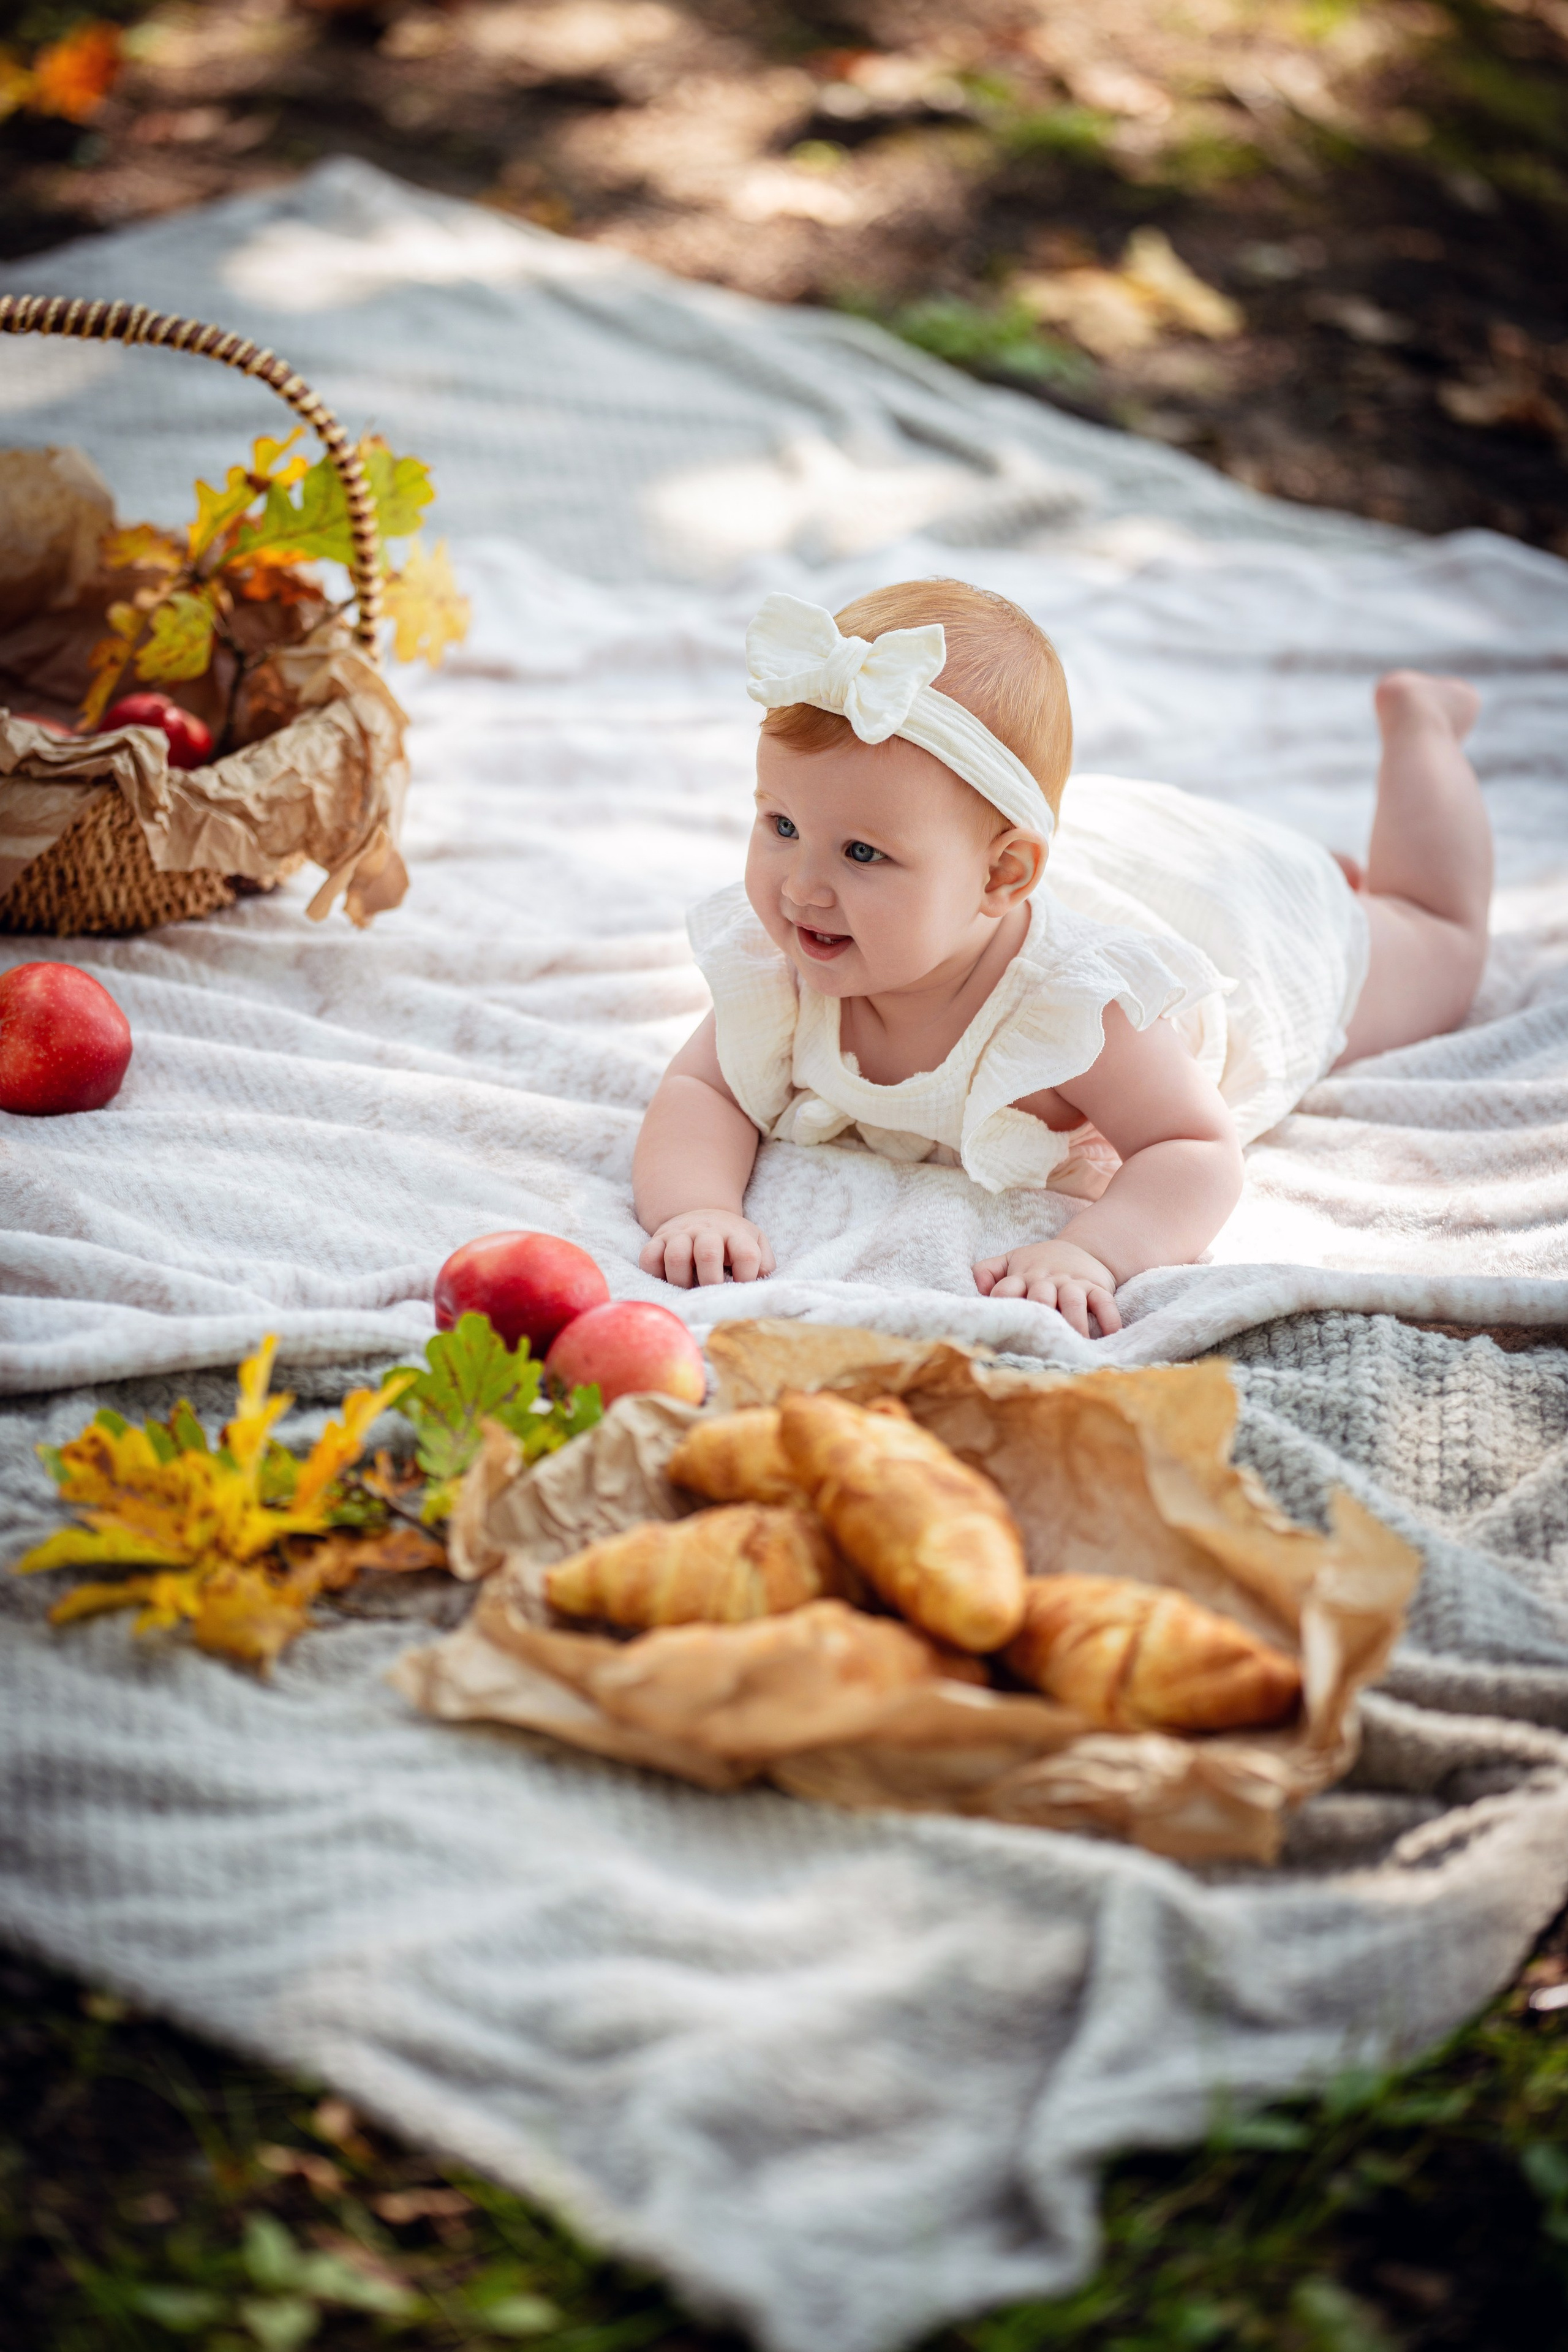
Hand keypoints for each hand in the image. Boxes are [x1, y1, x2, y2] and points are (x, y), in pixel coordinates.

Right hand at [640, 1210, 775, 1287]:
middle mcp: (707, 1231)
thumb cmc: (731, 1241)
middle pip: (708, 1253)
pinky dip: (654, 1273)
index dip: (746, 1277)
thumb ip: (764, 1264)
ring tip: (688, 1288)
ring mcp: (680, 1234)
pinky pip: (649, 1257)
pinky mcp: (658, 1239)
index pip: (746, 1255)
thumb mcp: (754, 1244)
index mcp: (735, 1234)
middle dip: (710, 1281)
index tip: (741, 1288)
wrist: (702, 1217)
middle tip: (711, 1293)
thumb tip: (759, 1284)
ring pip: (676, 1256)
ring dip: (681, 1280)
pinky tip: (666, 1279)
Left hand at [972, 1239, 1121, 1337]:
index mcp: (1022, 1276)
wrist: (1083, 1249)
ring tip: (1077, 1344)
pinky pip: (1104, 1302)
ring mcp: (1072, 1283)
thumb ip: (987, 1270)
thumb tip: (978, 1288)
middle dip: (1041, 1314)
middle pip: (1041, 1296)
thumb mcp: (1011, 1260)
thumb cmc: (1039, 1264)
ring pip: (1073, 1301)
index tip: (1001, 1326)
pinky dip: (1109, 1318)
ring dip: (1075, 1322)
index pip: (1006, 1289)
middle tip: (1041, 1340)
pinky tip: (1110, 1336)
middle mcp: (1046, 1280)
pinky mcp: (1096, 1287)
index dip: (1002, 1304)